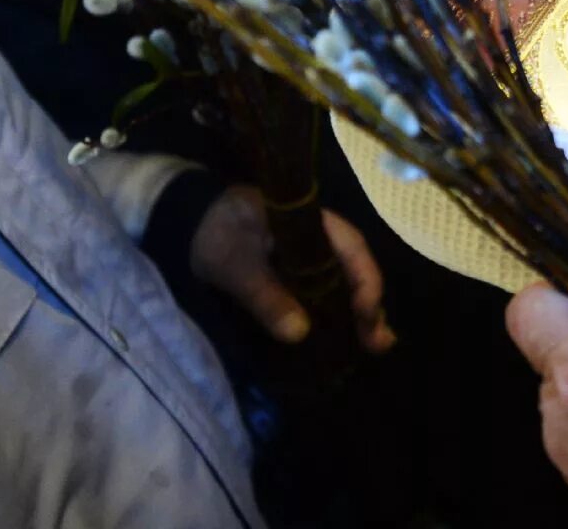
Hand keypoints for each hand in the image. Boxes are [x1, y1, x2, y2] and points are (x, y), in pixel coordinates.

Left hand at [190, 184, 395, 351]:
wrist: (188, 223)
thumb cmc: (216, 233)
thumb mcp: (234, 264)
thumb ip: (263, 295)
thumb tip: (299, 333)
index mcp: (311, 221)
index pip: (352, 248)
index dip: (365, 281)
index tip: (366, 314)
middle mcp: (321, 237)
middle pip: (356, 268)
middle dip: (370, 305)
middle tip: (378, 342)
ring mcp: (312, 256)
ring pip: (346, 283)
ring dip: (359, 313)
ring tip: (373, 345)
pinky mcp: (299, 274)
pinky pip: (327, 292)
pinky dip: (338, 314)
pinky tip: (347, 338)